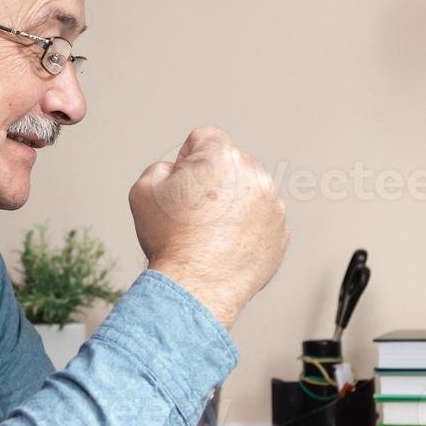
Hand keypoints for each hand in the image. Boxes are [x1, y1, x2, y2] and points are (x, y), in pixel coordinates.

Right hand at [128, 126, 288, 328]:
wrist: (196, 287)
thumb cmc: (170, 241)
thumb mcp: (144, 190)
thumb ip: (161, 167)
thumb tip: (177, 173)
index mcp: (221, 157)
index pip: (204, 139)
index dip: (186, 159)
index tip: (181, 185)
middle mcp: (254, 175)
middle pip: (230, 165)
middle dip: (213, 182)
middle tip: (192, 213)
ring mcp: (272, 205)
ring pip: (248, 194)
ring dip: (232, 205)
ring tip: (209, 233)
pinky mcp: (281, 233)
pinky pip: (261, 221)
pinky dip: (246, 229)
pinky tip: (225, 246)